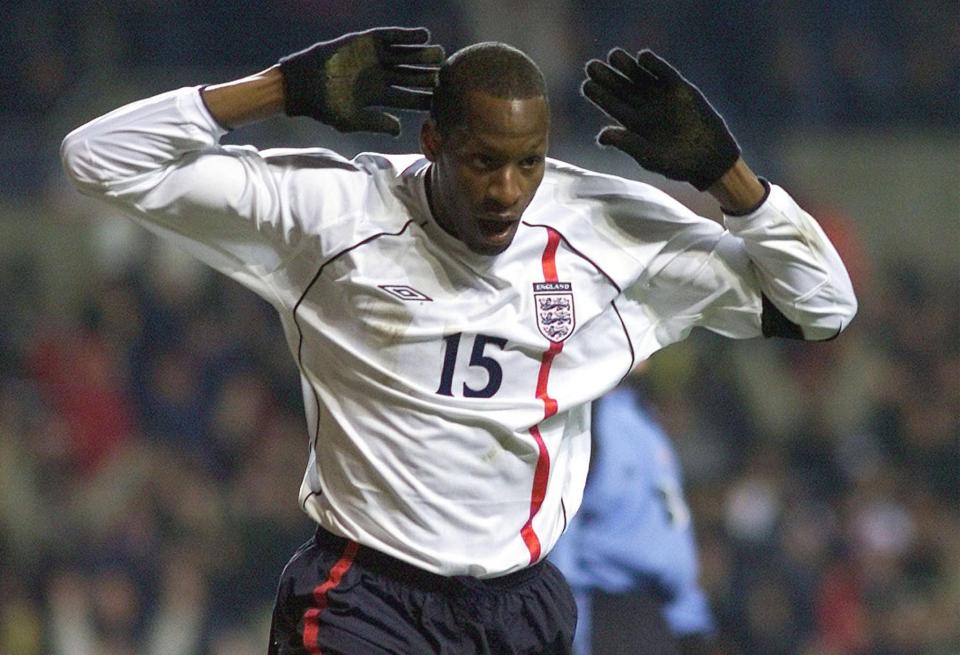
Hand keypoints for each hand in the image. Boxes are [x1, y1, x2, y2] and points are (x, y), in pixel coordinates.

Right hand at [279, 27, 444, 134]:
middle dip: (427, 75)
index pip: (408, 99)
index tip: (440, 100)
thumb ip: (377, 123)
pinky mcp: (367, 41)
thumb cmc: (326, 106)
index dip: (424, 99)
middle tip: (445, 74)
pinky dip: (407, 36)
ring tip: (439, 53)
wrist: (304, 83)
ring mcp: (375, 58)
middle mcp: (381, 76)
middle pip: (411, 76)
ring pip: (405, 56)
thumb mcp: (352, 120)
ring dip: (422, 54)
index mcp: (380, 97)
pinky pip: (391, 37)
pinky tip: (424, 35)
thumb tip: (400, 130)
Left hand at [582, 49, 740, 190]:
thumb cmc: (677, 163)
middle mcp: (644, 107)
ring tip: (613, 55)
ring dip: (627, 66)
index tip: (586, 85)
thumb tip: (601, 136)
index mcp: (633, 124)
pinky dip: (655, 64)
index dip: (599, 95)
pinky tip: (643, 56)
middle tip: (591, 66)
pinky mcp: (680, 89)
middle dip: (607, 76)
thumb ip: (627, 144)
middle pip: (621, 88)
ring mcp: (661, 97)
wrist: (709, 159)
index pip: (611, 105)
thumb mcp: (649, 157)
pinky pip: (664, 73)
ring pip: (640, 77)